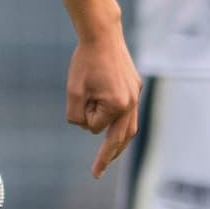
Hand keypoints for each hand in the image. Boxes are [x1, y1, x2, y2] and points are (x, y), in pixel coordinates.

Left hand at [65, 26, 141, 177]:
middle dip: (107, 157)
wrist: (102, 34)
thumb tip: (88, 128)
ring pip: (129, 129)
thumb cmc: (84, 62)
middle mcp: (131, 103)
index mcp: (117, 105)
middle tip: (96, 174)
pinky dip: (122, 125)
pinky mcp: (135, 87)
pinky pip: (130, 113)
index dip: (83, 115)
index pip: (95, 127)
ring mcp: (136, 95)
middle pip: (120, 139)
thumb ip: (77, 116)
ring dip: (119, 145)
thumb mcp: (73, 91)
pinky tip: (117, 132)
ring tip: (109, 158)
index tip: (80, 97)